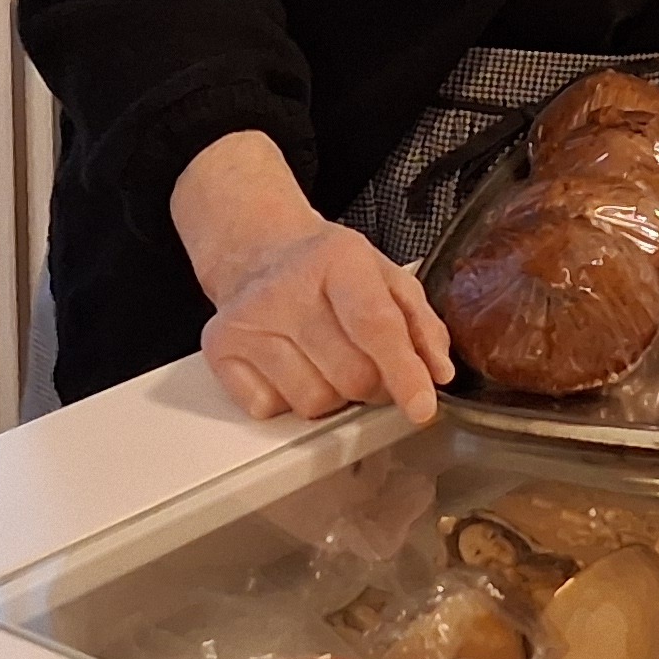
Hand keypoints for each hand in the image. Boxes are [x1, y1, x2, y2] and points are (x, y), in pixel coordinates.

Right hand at [172, 129, 451, 421]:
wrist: (258, 248)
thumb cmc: (327, 268)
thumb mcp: (386, 276)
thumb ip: (422, 324)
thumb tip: (438, 372)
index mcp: (338, 259)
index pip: (375, 326)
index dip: (404, 372)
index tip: (422, 406)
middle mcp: (286, 287)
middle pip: (351, 375)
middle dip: (374, 386)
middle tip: (371, 367)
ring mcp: (248, 320)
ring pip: (313, 402)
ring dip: (332, 396)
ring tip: (327, 360)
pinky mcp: (220, 348)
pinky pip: (270, 409)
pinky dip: (289, 400)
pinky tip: (291, 366)